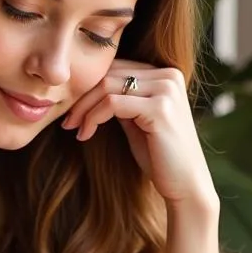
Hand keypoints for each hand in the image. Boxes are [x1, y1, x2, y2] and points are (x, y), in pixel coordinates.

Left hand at [61, 61, 217, 208]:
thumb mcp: (136, 121)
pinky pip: (112, 103)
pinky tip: (85, 135)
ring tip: (74, 128)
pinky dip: (93, 118)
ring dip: (84, 109)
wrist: (184, 184)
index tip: (72, 112)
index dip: (89, 87)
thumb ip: (121, 101)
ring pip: (107, 86)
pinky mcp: (160, 108)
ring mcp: (166, 90)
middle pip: (109, 73)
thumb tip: (90, 90)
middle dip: (82, 97)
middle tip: (66, 121)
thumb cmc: (159, 157)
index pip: (116, 68)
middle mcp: (168, 76)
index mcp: (165, 75)